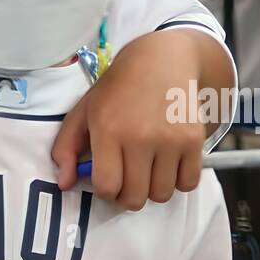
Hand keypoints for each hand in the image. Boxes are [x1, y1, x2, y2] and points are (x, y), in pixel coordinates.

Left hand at [52, 32, 206, 210]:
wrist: (161, 60)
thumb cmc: (118, 88)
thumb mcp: (84, 111)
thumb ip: (66, 148)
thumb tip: (65, 184)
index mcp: (108, 129)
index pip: (107, 187)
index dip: (105, 190)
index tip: (107, 178)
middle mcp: (140, 137)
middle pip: (134, 198)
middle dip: (127, 194)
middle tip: (127, 176)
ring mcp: (170, 140)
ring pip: (161, 195)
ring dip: (152, 188)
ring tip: (147, 166)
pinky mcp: (194, 140)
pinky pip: (188, 183)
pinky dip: (178, 180)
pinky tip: (168, 163)